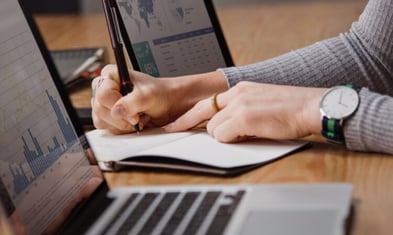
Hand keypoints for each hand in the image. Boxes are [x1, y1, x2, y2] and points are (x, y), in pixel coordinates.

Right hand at [91, 65, 227, 132]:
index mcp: (110, 75)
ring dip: (121, 124)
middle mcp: (103, 87)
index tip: (135, 114)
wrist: (166, 104)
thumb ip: (133, 102)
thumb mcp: (149, 96)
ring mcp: (104, 103)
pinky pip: (107, 128)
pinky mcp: (107, 116)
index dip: (118, 106)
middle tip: (138, 118)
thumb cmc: (159, 94)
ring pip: (101, 120)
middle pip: (100, 109)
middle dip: (121, 118)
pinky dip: (121, 129)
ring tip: (138, 118)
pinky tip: (133, 123)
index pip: (103, 94)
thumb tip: (117, 111)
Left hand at [166, 81, 326, 141]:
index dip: (189, 115)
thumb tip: (227, 126)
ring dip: (225, 136)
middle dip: (194, 126)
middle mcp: (237, 93)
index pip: (207, 102)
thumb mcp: (261, 102)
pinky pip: (223, 135)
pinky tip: (250, 135)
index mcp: (241, 89)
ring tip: (246, 134)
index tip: (175, 123)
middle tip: (174, 131)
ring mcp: (240, 105)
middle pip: (204, 114)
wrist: (312, 106)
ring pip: (213, 128)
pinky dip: (232, 140)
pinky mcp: (245, 117)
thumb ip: (241, 110)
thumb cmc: (291, 109)